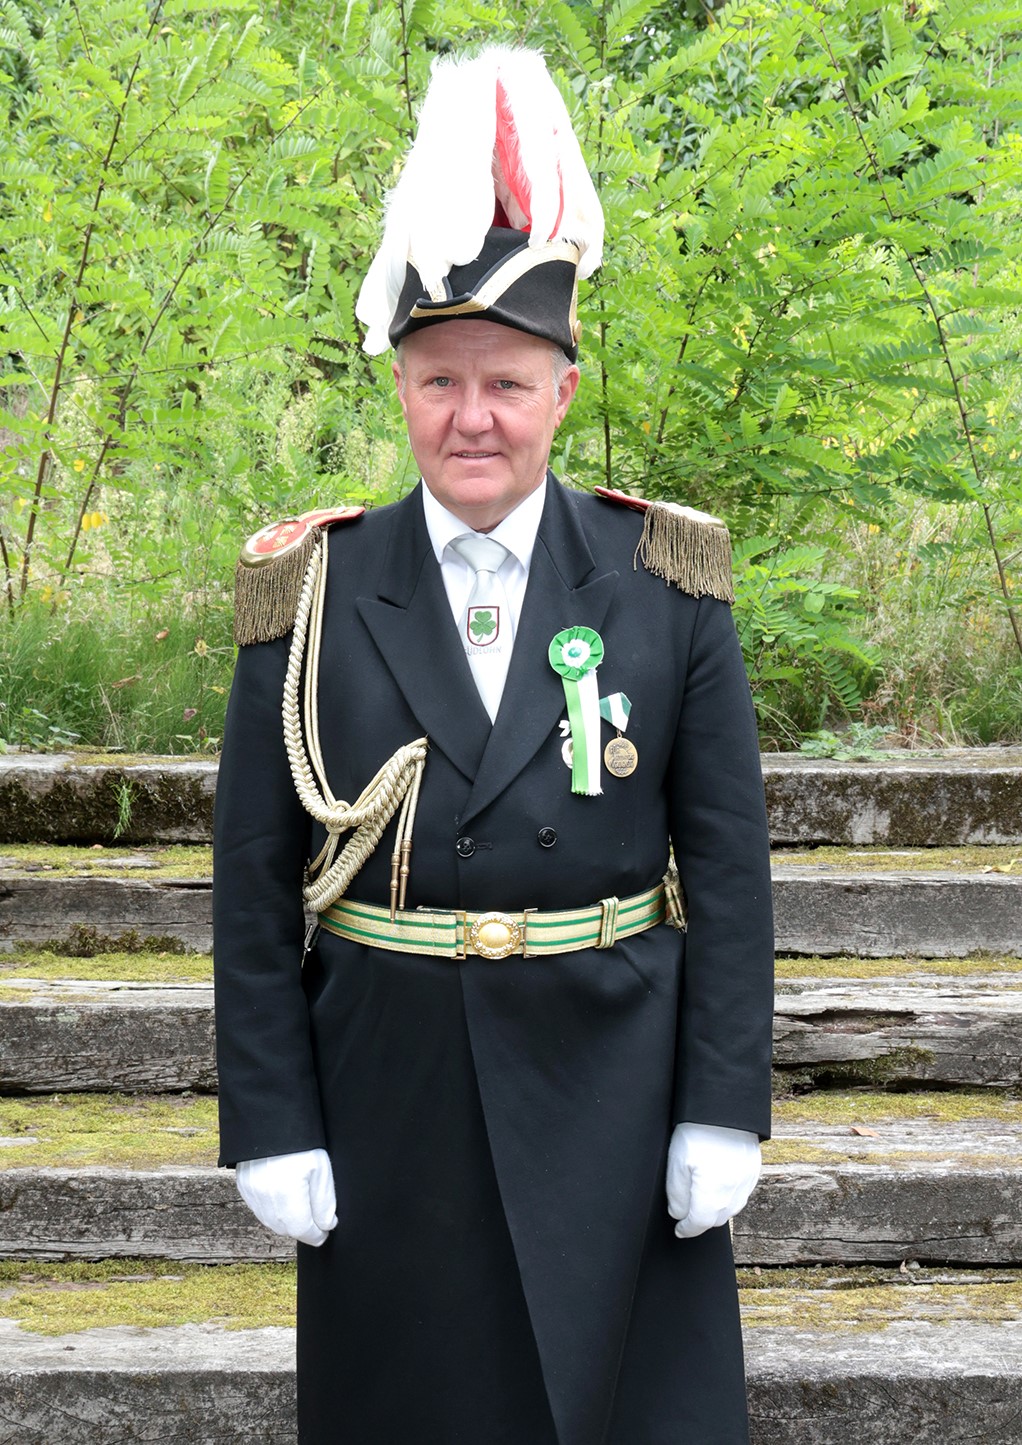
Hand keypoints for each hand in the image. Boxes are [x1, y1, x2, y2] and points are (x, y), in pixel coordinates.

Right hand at [235, 1148, 337, 1246]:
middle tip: (316, 1221)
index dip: (317, 1235)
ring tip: (301, 1207)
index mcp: (287, 1196)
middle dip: (302, 1228)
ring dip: (287, 1221)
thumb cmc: (300, 1140)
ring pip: (271, 1221)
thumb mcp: (321, 1169)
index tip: (325, 1232)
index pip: (303, 1231)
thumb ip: (325, 1202)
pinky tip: (284, 1198)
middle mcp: (265, 1199)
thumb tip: (327, 1225)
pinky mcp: (243, 1186)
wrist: (270, 1117)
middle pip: (286, 1229)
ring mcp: (251, 1194)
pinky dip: (273, 1210)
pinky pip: (259, 1208)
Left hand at [666, 1122, 760, 1239]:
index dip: (687, 1229)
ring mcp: (747, 1181)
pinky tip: (720, 1186)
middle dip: (702, 1220)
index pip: (700, 1223)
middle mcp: (734, 1192)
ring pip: (732, 1208)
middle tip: (688, 1214)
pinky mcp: (754, 1169)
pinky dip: (730, 1196)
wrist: (723, 1106)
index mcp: (713, 1193)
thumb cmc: (697, 1131)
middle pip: (717, 1219)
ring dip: (717, 1210)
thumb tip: (679, 1214)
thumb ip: (677, 1195)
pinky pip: (742, 1193)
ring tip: (703, 1199)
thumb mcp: (677, 1163)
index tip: (679, 1230)